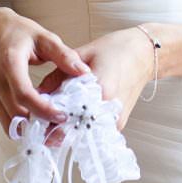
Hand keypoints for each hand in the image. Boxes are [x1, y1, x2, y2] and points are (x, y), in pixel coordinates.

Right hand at [0, 6, 90, 134]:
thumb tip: (84, 72)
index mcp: (10, 63)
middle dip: (39, 125)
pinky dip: (22, 126)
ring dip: (30, 130)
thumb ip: (64, 55)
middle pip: (16, 114)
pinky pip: (6, 121)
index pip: (24, 94)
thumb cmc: (20, 32)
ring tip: (52, 128)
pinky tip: (39, 121)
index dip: (43, 109)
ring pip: (9, 124)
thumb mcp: (44, 37)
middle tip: (62, 127)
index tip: (63, 115)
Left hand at [38, 26, 154, 129]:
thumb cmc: (116, 48)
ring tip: (56, 116)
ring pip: (82, 134)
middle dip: (55, 125)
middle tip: (41, 118)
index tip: (36, 113)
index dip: (48, 116)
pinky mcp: (118, 124)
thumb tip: (37, 92)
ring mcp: (115, 120)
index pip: (66, 114)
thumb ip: (59, 74)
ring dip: (67, 128)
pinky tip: (73, 116)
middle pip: (73, 129)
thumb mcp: (84, 53)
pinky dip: (81, 127)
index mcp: (99, 90)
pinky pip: (94, 132)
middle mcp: (108, 109)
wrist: (145, 53)